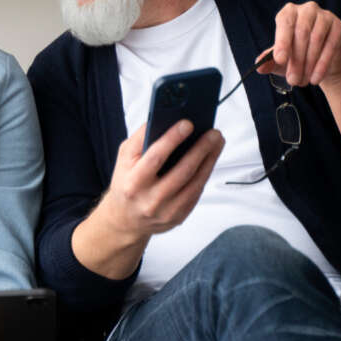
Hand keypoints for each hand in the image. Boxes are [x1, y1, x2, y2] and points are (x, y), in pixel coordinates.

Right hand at [74, 118, 223, 278]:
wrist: (125, 219)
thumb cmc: (126, 182)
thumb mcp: (123, 159)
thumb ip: (139, 140)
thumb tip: (163, 121)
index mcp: (133, 183)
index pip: (155, 158)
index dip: (172, 139)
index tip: (187, 123)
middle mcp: (149, 200)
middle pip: (182, 172)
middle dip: (200, 149)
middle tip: (213, 133)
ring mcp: (166, 211)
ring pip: (194, 183)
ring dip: (209, 160)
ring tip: (216, 142)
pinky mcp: (178, 217)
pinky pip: (196, 193)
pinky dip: (205, 174)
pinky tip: (210, 159)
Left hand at [257, 1, 340, 87]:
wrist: (326, 60)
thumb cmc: (299, 55)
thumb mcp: (281, 60)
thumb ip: (269, 61)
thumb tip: (259, 67)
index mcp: (289, 13)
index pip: (284, 23)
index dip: (282, 42)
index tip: (279, 60)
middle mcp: (307, 10)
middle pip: (301, 33)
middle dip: (296, 60)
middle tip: (292, 80)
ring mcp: (325, 16)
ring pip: (316, 40)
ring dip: (309, 64)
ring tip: (302, 81)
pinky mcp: (339, 27)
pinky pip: (330, 45)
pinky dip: (322, 64)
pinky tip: (316, 78)